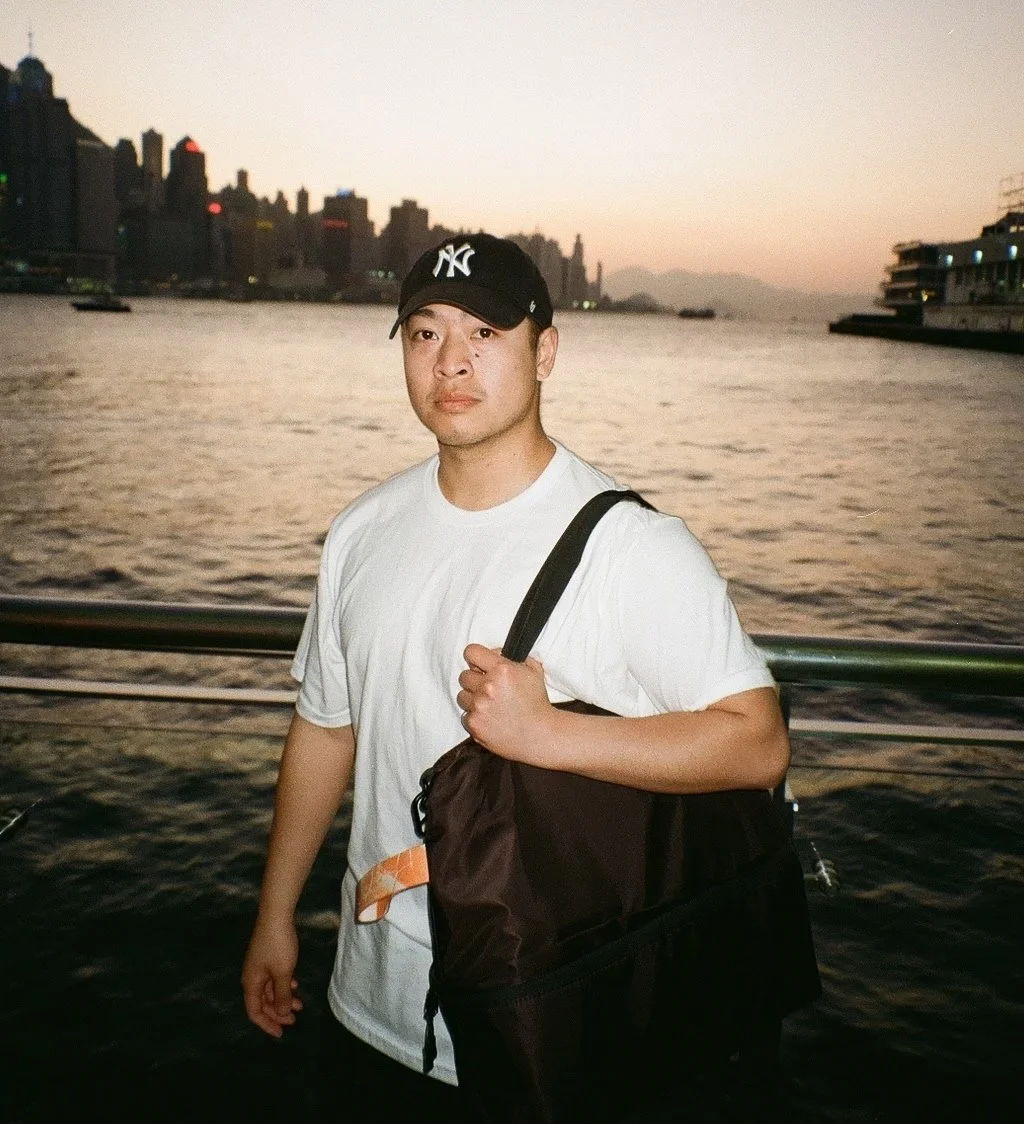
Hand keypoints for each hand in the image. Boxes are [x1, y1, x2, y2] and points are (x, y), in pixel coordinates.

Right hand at [241, 916, 302, 1037]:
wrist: (276, 915)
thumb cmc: (278, 946)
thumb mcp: (283, 973)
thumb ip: (281, 996)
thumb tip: (280, 1014)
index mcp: (251, 983)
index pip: (254, 1012)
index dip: (267, 1024)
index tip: (281, 1033)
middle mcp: (252, 976)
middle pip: (262, 1002)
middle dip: (278, 1013)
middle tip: (294, 1020)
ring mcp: (259, 966)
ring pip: (270, 990)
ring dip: (283, 998)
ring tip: (299, 1005)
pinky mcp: (266, 956)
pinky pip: (273, 978)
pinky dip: (283, 985)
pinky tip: (295, 986)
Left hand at [457, 644, 556, 764]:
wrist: (540, 735)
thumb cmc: (537, 703)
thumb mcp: (533, 671)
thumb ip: (514, 658)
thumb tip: (496, 653)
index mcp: (502, 670)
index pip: (471, 652)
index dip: (475, 658)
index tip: (479, 664)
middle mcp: (487, 686)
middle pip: (464, 676)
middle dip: (475, 680)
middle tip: (488, 688)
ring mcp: (479, 706)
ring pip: (461, 696)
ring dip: (472, 699)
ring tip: (489, 705)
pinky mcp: (474, 724)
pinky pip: (465, 715)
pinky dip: (475, 717)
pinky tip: (489, 719)